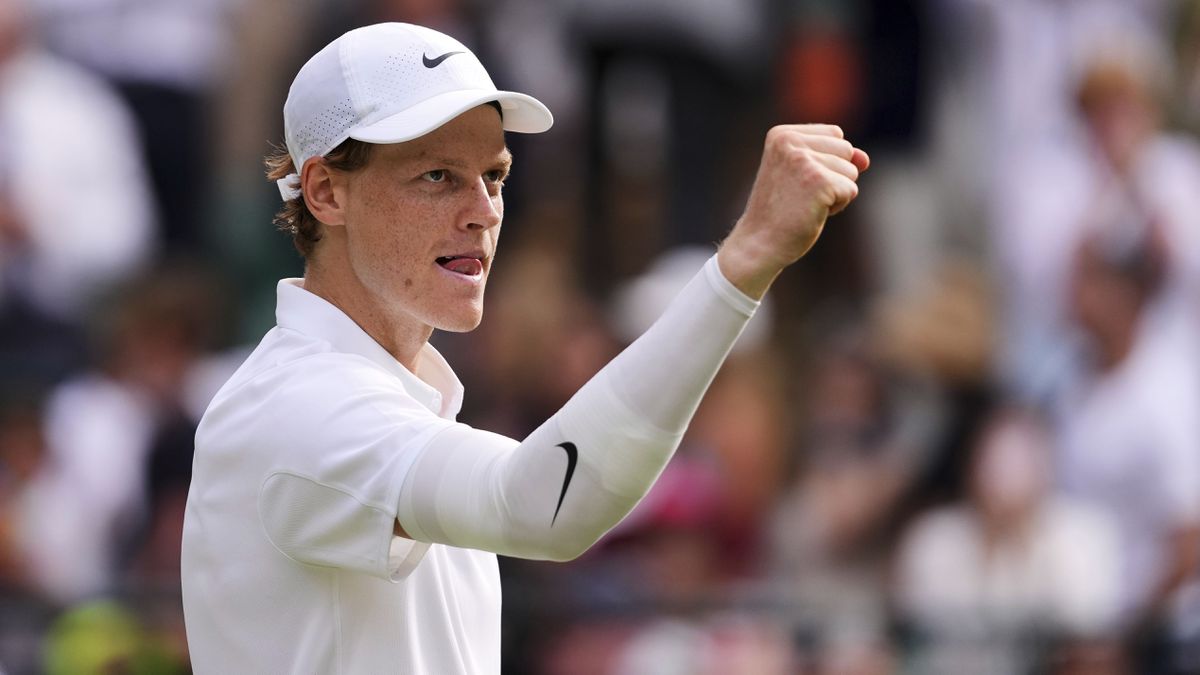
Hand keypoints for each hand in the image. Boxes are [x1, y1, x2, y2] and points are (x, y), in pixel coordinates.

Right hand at [718, 124, 868, 298]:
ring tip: (804, 203)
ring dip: (835, 192)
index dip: (826, 161)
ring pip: (851, 170)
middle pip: (846, 149)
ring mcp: (804, 160)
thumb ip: (836, 158)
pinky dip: (837, 206)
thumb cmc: (781, 210)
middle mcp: (790, 142)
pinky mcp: (819, 181)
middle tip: (800, 195)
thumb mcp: (805, 175)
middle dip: (834, 175)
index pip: (835, 134)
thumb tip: (864, 159)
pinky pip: (851, 190)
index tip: (797, 180)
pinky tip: (811, 212)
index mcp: (782, 134)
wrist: (759, 243)